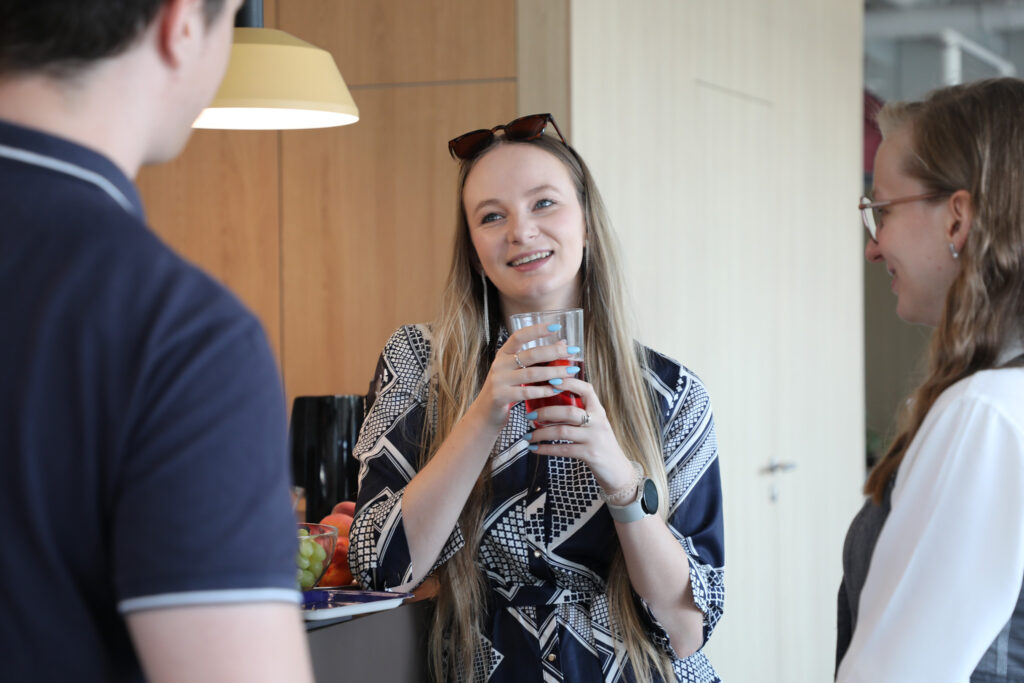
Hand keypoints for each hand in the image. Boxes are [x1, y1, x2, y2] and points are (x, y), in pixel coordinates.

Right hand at [471, 323, 575, 427]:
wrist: (484, 414)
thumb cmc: (506, 390)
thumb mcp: (515, 371)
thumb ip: (534, 360)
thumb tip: (562, 343)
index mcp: (503, 354)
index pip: (520, 336)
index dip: (537, 330)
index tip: (556, 326)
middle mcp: (499, 364)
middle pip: (530, 354)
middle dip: (554, 352)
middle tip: (572, 352)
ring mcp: (499, 380)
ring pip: (532, 374)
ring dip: (554, 372)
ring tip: (570, 371)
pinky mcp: (500, 396)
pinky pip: (527, 392)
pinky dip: (544, 391)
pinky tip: (556, 389)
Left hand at [526, 378, 636, 492]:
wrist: (617, 470)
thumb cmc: (600, 444)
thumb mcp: (595, 425)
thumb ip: (580, 414)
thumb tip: (550, 405)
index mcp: (598, 411)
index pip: (586, 390)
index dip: (569, 383)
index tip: (550, 380)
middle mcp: (598, 422)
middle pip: (569, 411)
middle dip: (546, 412)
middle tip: (530, 416)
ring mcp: (594, 438)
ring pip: (562, 431)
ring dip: (541, 433)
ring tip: (528, 435)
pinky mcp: (590, 454)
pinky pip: (563, 449)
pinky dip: (545, 449)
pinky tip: (535, 449)